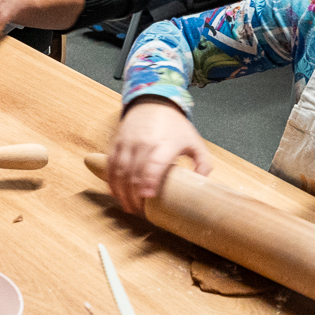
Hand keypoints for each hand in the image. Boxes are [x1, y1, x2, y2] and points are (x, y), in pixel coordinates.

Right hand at [106, 98, 210, 214]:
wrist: (153, 102)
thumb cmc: (175, 126)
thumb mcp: (194, 142)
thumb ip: (203, 164)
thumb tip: (201, 183)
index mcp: (165, 144)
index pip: (154, 164)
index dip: (149, 182)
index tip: (147, 197)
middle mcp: (143, 143)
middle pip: (133, 173)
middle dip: (134, 196)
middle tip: (139, 212)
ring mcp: (128, 143)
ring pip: (119, 171)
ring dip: (121, 192)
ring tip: (128, 207)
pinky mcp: (117, 143)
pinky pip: (111, 165)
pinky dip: (111, 181)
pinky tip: (116, 193)